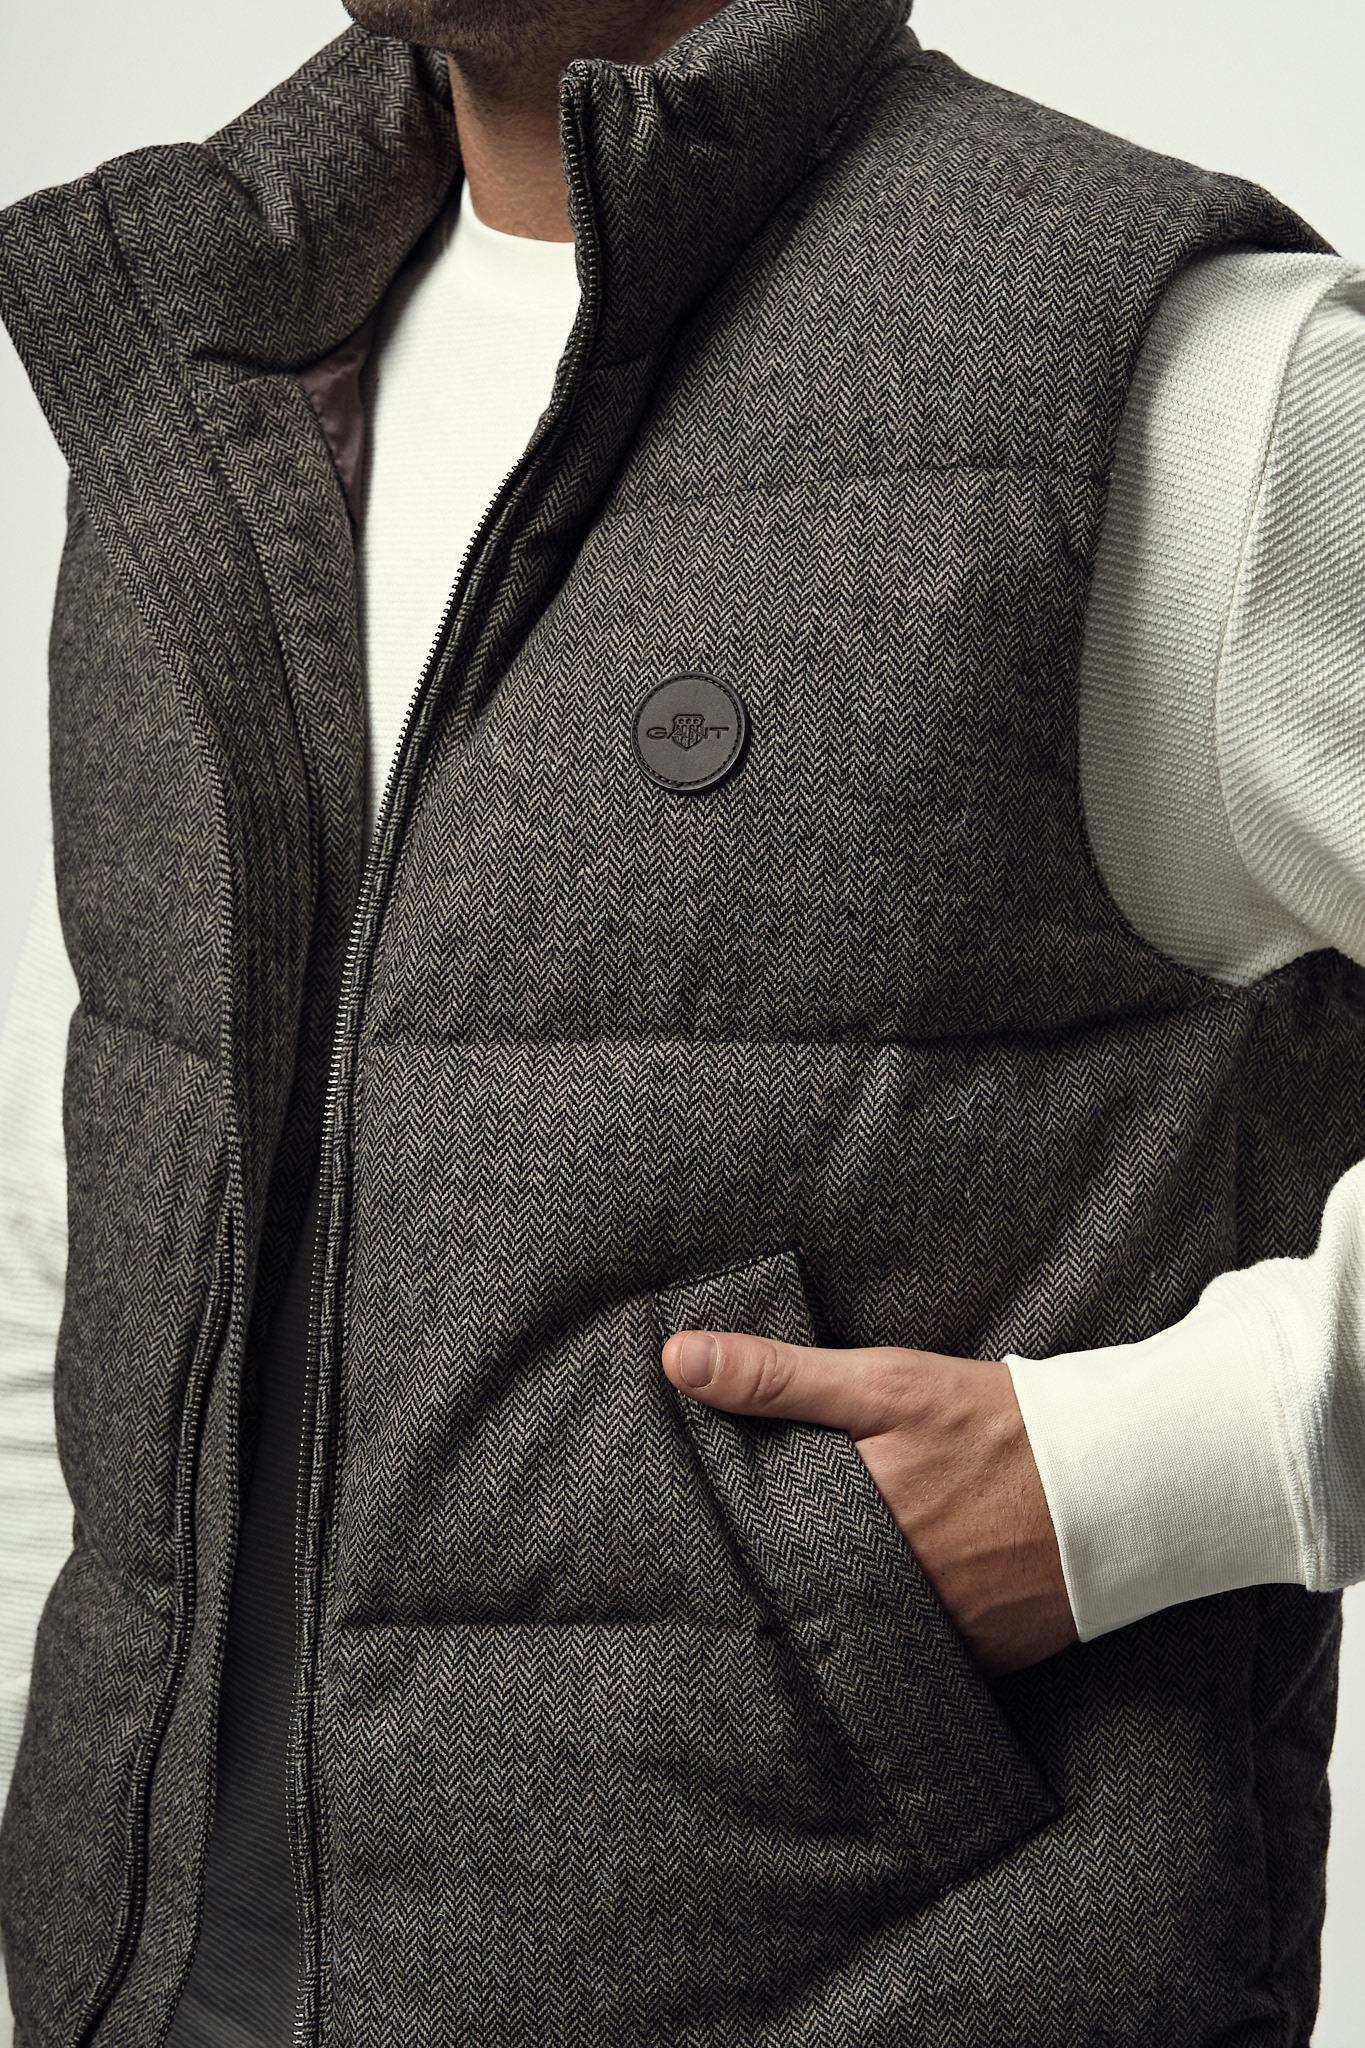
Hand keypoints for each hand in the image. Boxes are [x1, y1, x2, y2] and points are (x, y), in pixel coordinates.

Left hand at [661, 1328, 1076, 1677]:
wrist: (1127, 1480)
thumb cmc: (998, 1423)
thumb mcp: (884, 1384)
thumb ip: (777, 1377)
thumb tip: (676, 1359)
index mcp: (850, 1530)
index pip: (757, 1549)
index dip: (731, 1539)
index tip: (703, 1533)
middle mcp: (885, 1598)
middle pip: (807, 1596)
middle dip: (781, 1580)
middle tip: (753, 1564)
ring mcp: (937, 1639)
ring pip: (861, 1630)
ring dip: (840, 1610)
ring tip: (821, 1586)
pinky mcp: (982, 1662)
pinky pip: (918, 1656)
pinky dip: (901, 1634)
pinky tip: (893, 1606)